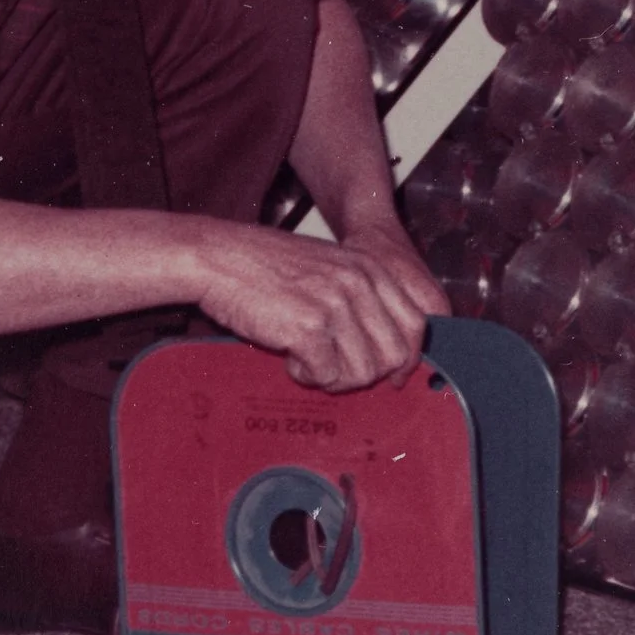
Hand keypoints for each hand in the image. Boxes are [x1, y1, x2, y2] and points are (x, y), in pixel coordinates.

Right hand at [186, 221, 441, 391]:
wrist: (218, 257)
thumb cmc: (265, 266)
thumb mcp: (328, 268)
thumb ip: (361, 298)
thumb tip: (389, 349)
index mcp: (370, 268)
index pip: (416, 324)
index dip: (406, 357)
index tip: (391, 376)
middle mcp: (360, 283)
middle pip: (396, 354)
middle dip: (368, 374)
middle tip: (336, 369)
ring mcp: (336, 305)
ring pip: (363, 372)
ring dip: (334, 377)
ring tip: (307, 358)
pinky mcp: (309, 328)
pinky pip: (326, 376)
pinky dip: (307, 376)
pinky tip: (289, 357)